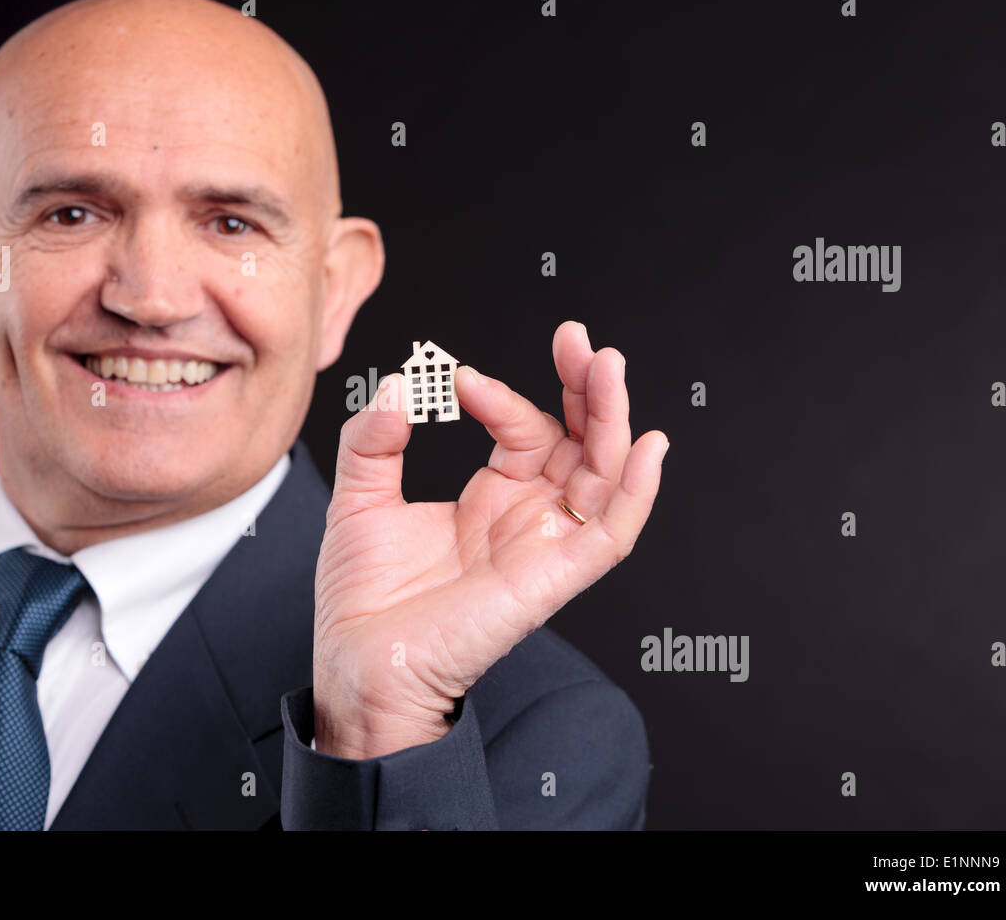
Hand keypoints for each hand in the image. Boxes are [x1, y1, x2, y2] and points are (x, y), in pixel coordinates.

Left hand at [311, 321, 668, 757]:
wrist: (359, 665)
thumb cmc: (364, 599)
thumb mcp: (359, 499)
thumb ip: (373, 439)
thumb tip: (395, 385)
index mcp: (491, 499)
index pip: (524, 430)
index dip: (503, 397)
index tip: (461, 380)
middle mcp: (528, 518)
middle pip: (580, 442)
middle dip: (584, 387)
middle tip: (577, 338)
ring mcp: (545, 546)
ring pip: (604, 475)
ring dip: (612, 419)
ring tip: (606, 366)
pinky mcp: (554, 579)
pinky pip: (612, 534)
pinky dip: (636, 491)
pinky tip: (646, 444)